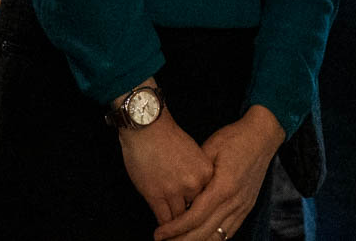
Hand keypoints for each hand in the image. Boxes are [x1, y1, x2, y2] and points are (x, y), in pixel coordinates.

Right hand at [120, 109, 213, 224]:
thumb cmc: (168, 136)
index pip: (208, 199)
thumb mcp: (193, 153)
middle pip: (195, 211)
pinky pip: (163, 219)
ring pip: (179, 219)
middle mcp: (193, 183)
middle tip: (189, 230)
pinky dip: (164, 228)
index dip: (202, 209)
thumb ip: (197, 173)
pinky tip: (163, 232)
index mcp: (205, 171)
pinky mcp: (155, 195)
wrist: (148, 126)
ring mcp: (174, 191)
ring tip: (176, 235)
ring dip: (177, 228)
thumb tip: (196, 192)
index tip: (201, 218)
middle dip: (191, 220)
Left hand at [153, 106, 283, 240]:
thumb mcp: (210, 149)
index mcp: (223, 187)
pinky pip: (229, 232)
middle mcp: (235, 201)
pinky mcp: (247, 207)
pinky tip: (199, 238)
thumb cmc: (234, 139)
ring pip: (217, 237)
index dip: (175, 229)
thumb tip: (178, 194)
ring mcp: (243, 207)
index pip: (195, 218)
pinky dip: (212, 238)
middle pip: (204, 233)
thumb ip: (196, 174)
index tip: (159, 233)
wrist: (262, 135)